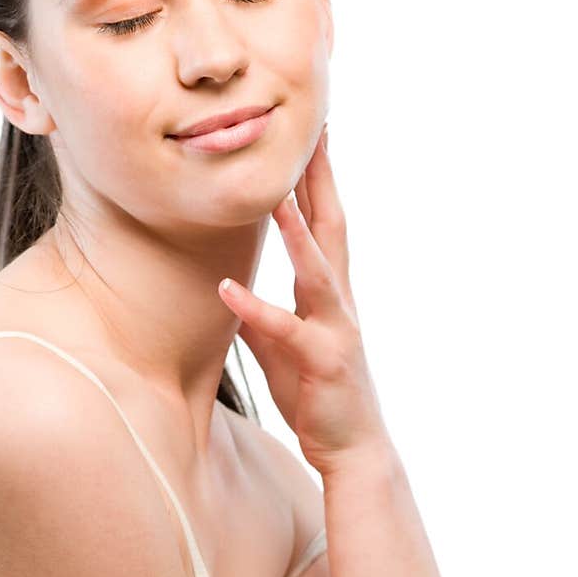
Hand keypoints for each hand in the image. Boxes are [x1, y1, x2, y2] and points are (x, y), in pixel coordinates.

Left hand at [217, 125, 390, 476]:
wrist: (352, 449)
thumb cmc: (316, 394)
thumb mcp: (279, 346)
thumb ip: (259, 315)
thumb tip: (228, 288)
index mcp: (328, 292)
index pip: (324, 222)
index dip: (316, 177)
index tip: (311, 132)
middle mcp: (338, 301)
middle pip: (331, 226)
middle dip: (320, 178)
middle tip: (314, 127)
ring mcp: (335, 329)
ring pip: (317, 270)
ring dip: (295, 230)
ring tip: (272, 192)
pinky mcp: (322, 362)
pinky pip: (285, 330)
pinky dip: (253, 308)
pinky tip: (225, 287)